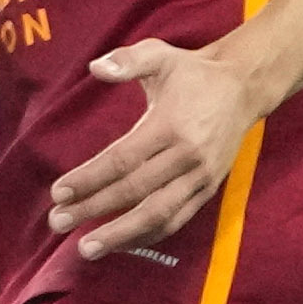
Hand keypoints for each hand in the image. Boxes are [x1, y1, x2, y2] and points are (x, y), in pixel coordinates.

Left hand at [48, 36, 264, 261]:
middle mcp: (186, 156)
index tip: (59, 192)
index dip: (89, 179)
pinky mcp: (208, 189)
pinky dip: (149, 235)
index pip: (122, 160)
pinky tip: (122, 243)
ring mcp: (200, 177)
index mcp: (170, 125)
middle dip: (94, 210)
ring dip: (121, 234)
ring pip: (157, 214)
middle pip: (134, 191)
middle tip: (58, 223)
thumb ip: (128, 60)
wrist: (244, 88)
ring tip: (87, 248)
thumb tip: (95, 67)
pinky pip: (177, 219)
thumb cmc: (194, 73)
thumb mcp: (160, 55)